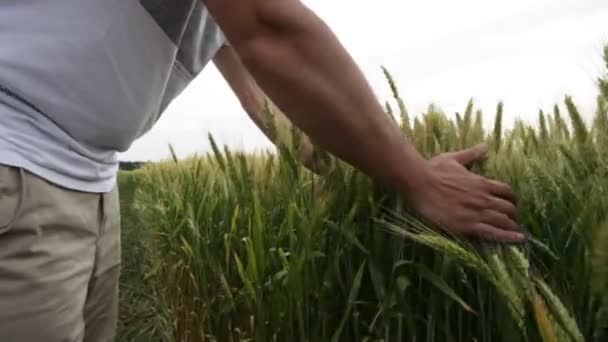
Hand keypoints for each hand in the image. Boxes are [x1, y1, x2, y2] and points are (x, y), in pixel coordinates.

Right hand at [408, 144, 524, 242]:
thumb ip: (471, 154)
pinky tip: (517, 240)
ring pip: (504, 221)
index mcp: (481, 182)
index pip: (506, 191)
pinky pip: (493, 233)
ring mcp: (476, 212)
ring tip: (518, 234)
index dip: (511, 199)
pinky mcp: (467, 225)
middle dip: (514, 215)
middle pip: (509, 208)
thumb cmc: (433, 170)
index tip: (511, 204)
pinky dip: (507, 237)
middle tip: (514, 222)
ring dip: (513, 228)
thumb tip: (485, 146)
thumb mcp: (454, 158)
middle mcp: (483, 198)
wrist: (419, 182)